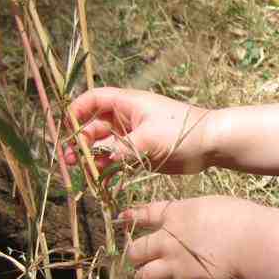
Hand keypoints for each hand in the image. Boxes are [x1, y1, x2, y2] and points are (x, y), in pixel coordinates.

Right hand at [61, 87, 214, 172]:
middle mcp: (127, 118)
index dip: (77, 111)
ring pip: (103, 145)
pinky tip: (99, 179)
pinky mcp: (139, 153)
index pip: (94, 99)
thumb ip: (120, 149)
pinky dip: (106, 168)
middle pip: (94, 125)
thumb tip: (97, 159)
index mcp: (127, 103)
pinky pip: (116, 159)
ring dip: (91, 157)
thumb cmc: (181, 131)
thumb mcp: (147, 139)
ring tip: (83, 171)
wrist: (210, 143)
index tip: (67, 128)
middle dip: (80, 140)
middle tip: (70, 158)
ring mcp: (132, 136)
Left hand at [123, 196, 258, 278]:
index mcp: (176, 216)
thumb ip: (193, 215)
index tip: (123, 219)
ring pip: (143, 278)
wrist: (254, 244)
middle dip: (137, 256)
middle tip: (144, 259)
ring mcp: (175, 266)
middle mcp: (168, 241)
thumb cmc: (241, 219)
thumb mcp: (212, 205)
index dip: (132, 217)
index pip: (145, 214)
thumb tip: (190, 221)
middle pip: (135, 251)